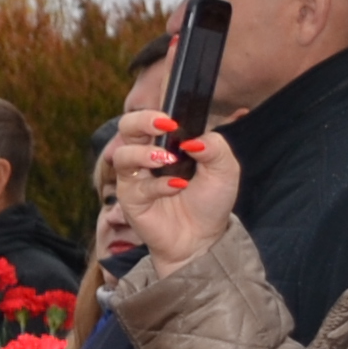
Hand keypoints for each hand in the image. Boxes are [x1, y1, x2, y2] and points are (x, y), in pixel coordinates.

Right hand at [122, 119, 240, 266]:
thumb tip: (193, 140)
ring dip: (143, 153)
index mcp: (167, 142)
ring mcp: (135, 177)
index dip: (159, 111)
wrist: (202, 236)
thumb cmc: (210, 201)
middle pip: (127, 126)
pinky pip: (135, 187)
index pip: (154, 117)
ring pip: (122, 154)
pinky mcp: (130, 199)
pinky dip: (158, 185)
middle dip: (141, 121)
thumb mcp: (225, 169)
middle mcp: (146, 155)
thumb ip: (215, 146)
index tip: (175, 117)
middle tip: (163, 125)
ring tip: (167, 160)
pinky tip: (177, 187)